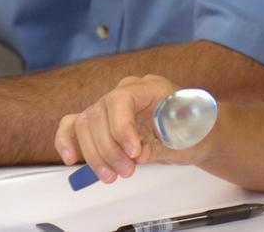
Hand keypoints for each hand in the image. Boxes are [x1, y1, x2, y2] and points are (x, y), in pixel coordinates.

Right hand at [54, 74, 203, 183]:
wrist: (195, 132)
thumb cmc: (193, 130)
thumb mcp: (185, 137)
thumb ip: (161, 144)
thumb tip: (138, 154)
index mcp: (149, 87)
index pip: (121, 100)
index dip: (121, 127)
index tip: (134, 153)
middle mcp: (125, 91)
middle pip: (99, 114)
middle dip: (109, 149)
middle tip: (127, 172)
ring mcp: (110, 105)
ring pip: (86, 124)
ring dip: (94, 154)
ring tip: (111, 176)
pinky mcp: (101, 121)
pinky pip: (75, 125)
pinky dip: (68, 140)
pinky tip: (70, 158)